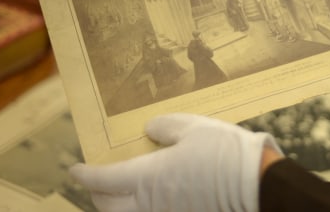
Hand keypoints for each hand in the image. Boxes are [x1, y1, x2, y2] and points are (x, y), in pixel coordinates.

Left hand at [70, 113, 282, 211]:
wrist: (255, 183)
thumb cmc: (223, 151)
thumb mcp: (192, 127)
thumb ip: (164, 127)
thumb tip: (149, 131)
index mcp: (148, 177)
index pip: (103, 180)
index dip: (85, 174)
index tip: (74, 169)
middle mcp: (151, 202)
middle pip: (108, 206)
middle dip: (96, 192)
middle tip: (97, 178)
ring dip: (116, 204)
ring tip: (120, 190)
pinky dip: (139, 207)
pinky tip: (150, 195)